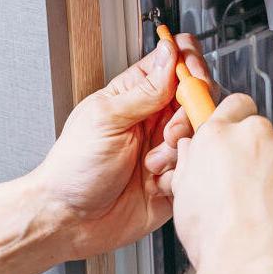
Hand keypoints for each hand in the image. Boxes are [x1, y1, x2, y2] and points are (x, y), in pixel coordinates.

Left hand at [30, 34, 211, 258]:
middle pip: (198, 98)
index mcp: (136, 95)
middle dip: (188, 115)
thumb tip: (170, 53)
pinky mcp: (175, 179)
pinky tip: (156, 184)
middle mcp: (155, 119)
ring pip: (201, 135)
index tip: (191, 81)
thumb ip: (145, 89)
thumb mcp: (106, 118)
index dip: (190, 65)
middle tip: (167, 133)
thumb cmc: (74, 168)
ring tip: (152, 164)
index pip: (176, 62)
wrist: (72, 220)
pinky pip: (197, 169)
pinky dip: (180, 176)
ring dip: (180, 150)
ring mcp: (167, 149)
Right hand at [170, 94, 272, 273]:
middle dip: (270, 163)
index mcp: (219, 139)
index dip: (243, 127)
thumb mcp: (185, 202)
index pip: (237, 107)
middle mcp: (257, 135)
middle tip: (265, 200)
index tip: (248, 145)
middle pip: (270, 138)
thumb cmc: (221, 249)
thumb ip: (194, 165)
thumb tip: (197, 151)